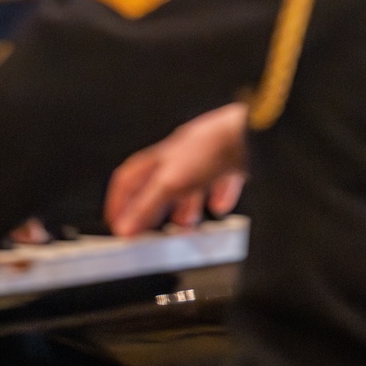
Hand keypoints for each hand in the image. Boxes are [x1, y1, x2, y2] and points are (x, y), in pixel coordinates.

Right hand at [104, 103, 248, 237]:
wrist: (248, 135)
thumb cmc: (206, 149)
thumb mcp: (170, 184)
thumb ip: (147, 207)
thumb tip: (124, 228)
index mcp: (160, 157)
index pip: (129, 177)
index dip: (119, 201)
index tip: (116, 222)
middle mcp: (180, 155)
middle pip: (159, 183)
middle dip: (153, 208)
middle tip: (151, 231)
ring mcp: (205, 157)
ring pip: (190, 184)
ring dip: (186, 207)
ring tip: (187, 226)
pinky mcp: (229, 162)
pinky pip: (221, 180)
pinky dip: (219, 196)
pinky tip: (221, 206)